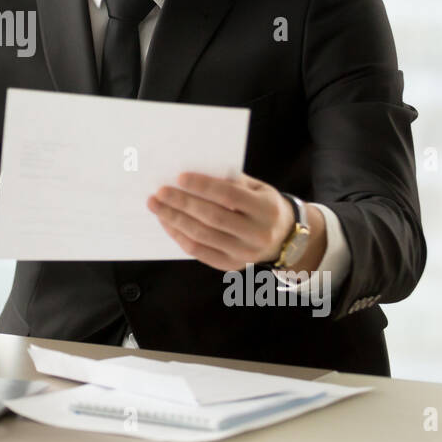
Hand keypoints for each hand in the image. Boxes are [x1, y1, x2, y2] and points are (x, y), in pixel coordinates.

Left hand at [146, 171, 296, 270]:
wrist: (284, 238)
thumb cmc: (262, 204)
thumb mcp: (256, 188)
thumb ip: (230, 181)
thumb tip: (192, 176)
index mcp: (266, 209)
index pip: (229, 196)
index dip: (203, 187)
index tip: (179, 177)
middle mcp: (257, 234)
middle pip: (212, 218)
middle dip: (182, 203)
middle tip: (160, 192)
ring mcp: (244, 253)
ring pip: (202, 236)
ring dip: (175, 220)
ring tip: (157, 206)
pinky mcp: (231, 265)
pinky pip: (199, 252)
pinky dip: (179, 236)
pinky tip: (167, 223)